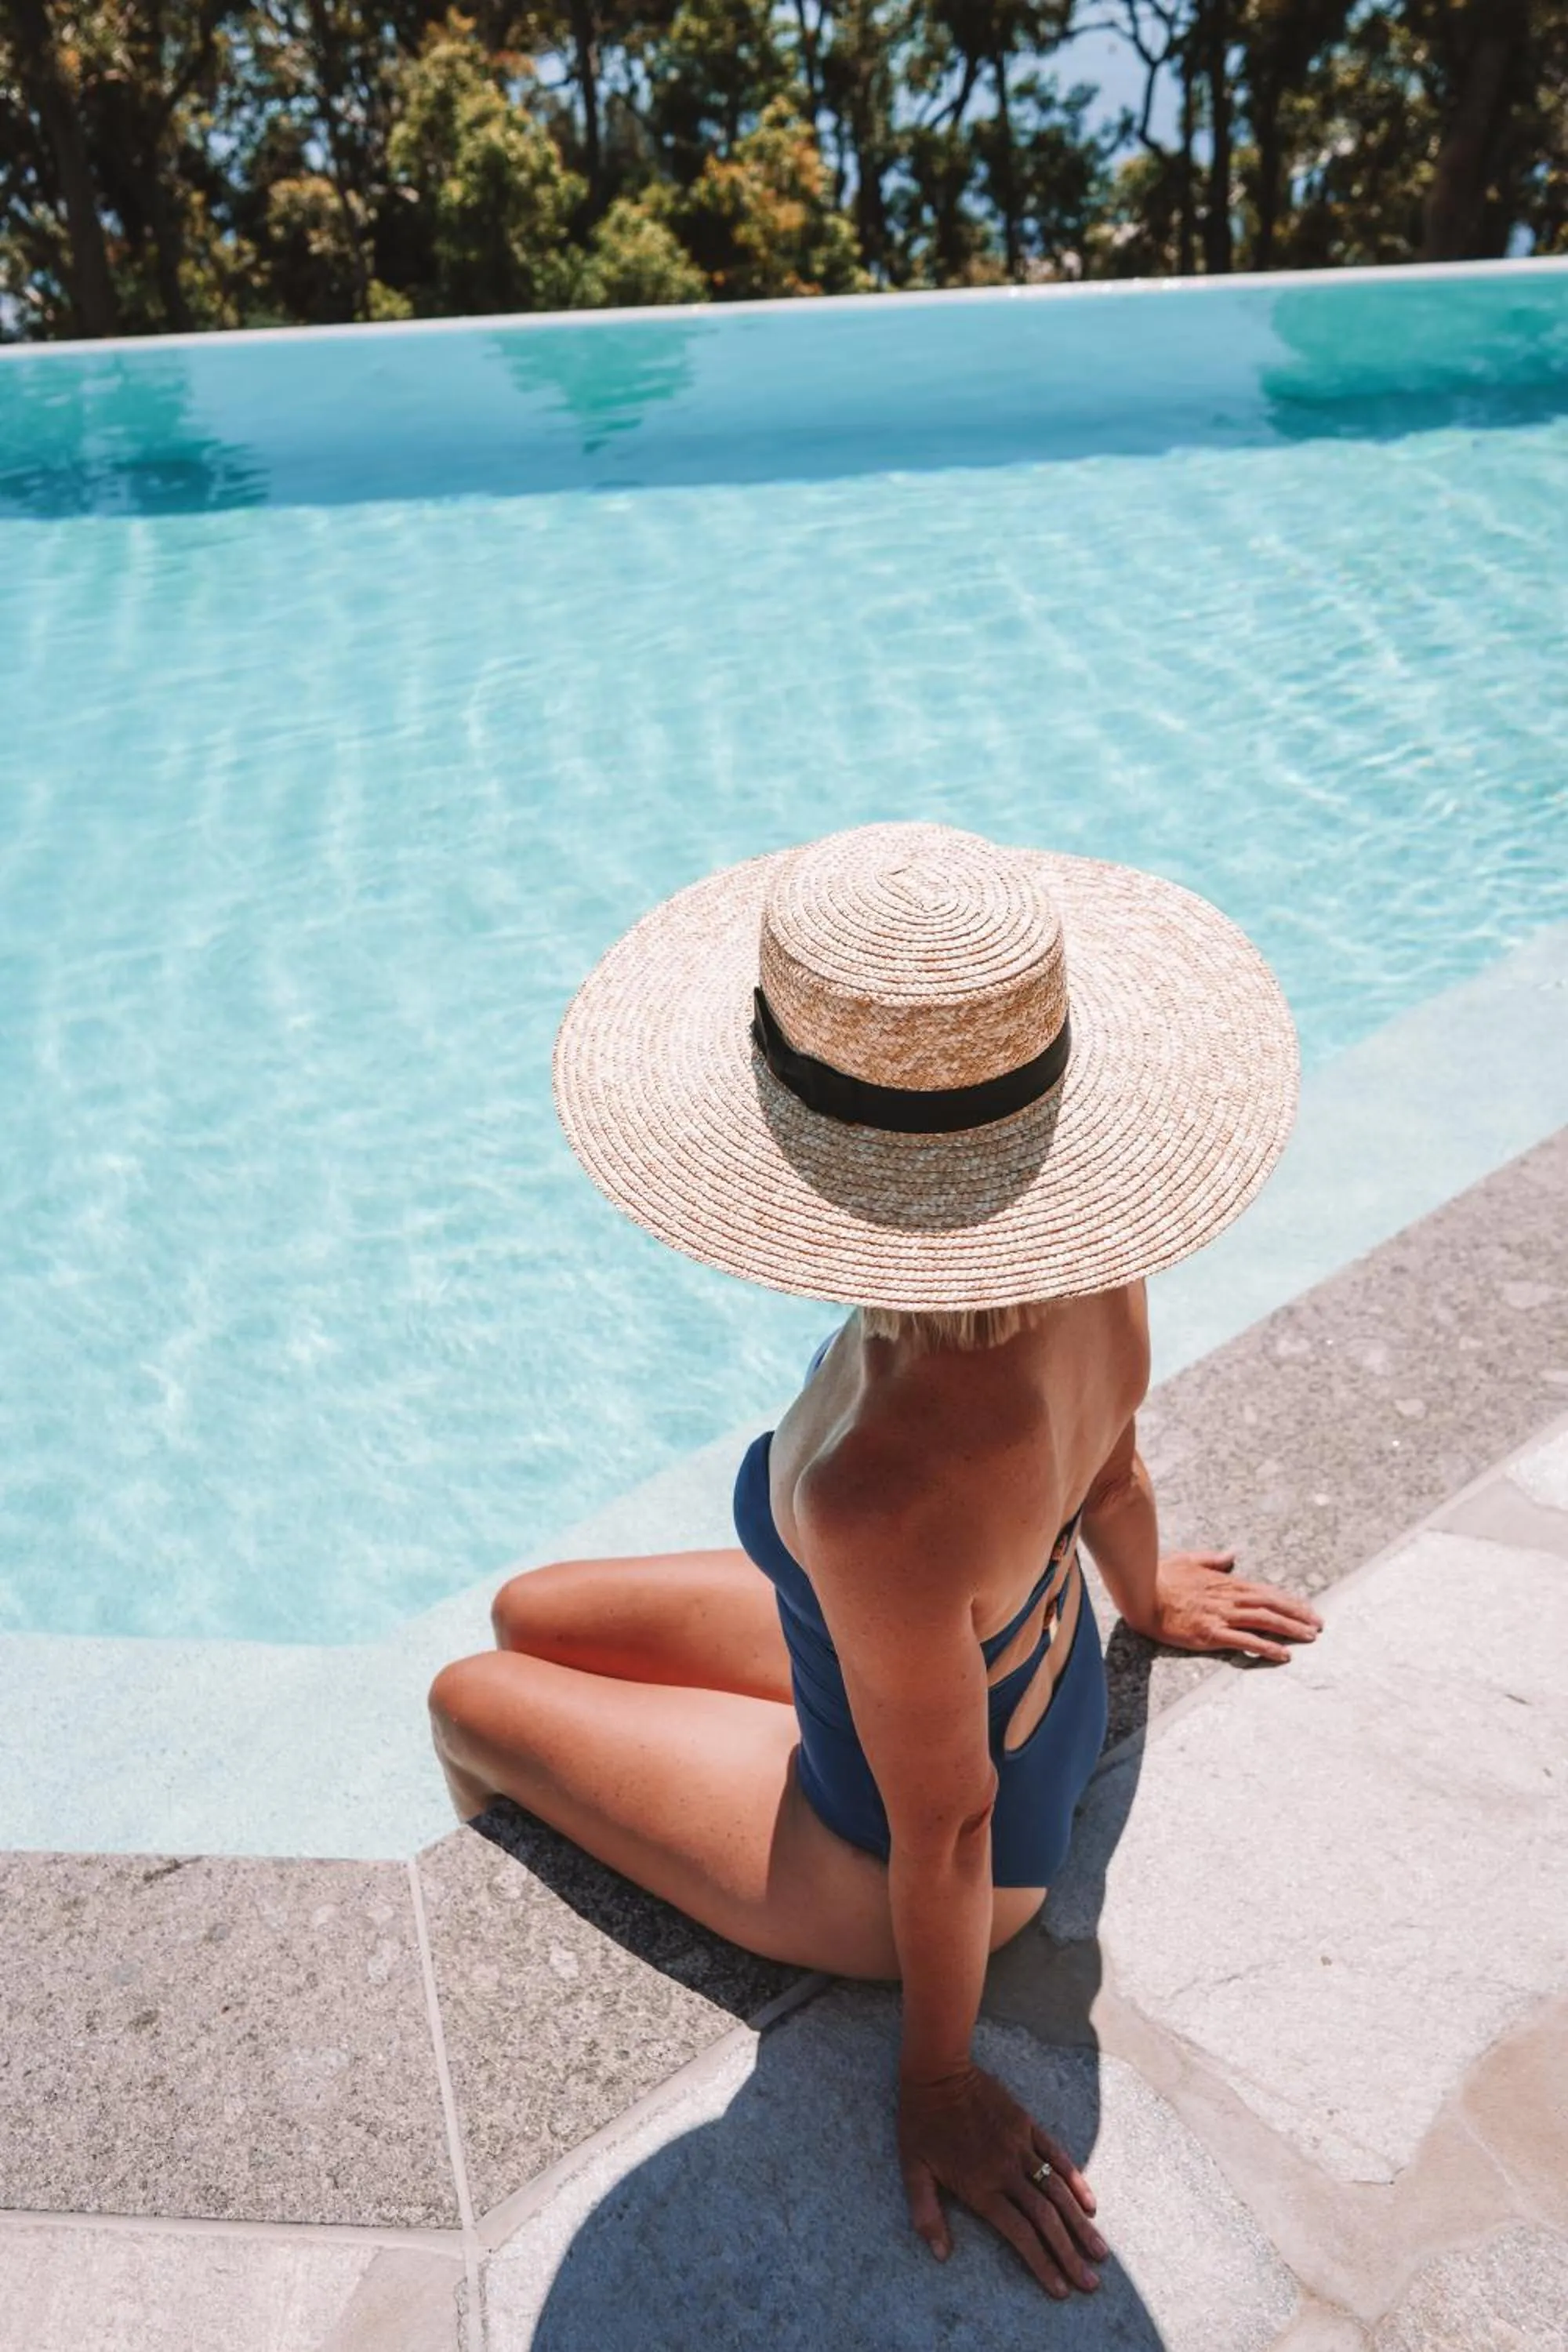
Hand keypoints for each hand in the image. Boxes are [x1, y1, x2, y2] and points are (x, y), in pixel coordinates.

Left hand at [898, 2063, 1104, 2296]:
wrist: (937, 2071)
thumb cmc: (921, 2123)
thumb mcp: (912, 2170)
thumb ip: (926, 2214)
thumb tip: (940, 2256)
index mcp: (980, 2187)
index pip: (1020, 2234)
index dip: (1041, 2264)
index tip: (1060, 2290)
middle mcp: (1006, 2171)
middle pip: (1046, 2219)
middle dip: (1069, 2254)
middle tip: (1090, 2283)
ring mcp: (1020, 2146)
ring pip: (1058, 2191)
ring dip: (1080, 2224)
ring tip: (1100, 2253)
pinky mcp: (1027, 2125)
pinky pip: (1057, 2156)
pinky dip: (1076, 2180)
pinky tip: (1090, 2203)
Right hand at [1136, 1550, 1322, 1661]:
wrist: (1142, 1594)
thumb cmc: (1162, 1577)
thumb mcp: (1189, 1560)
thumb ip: (1213, 1558)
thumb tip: (1231, 1554)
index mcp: (1226, 1582)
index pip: (1266, 1591)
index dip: (1289, 1601)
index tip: (1308, 1609)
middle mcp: (1229, 1598)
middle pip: (1272, 1605)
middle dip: (1298, 1615)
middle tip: (1319, 1625)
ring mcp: (1221, 1616)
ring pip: (1264, 1622)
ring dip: (1290, 1629)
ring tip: (1309, 1637)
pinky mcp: (1211, 1634)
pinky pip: (1245, 1641)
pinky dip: (1267, 1647)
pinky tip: (1283, 1654)